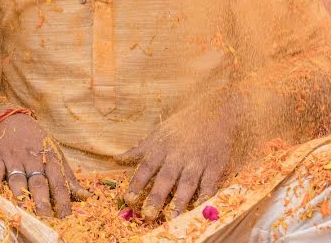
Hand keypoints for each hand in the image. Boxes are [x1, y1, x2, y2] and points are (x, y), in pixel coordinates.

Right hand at [0, 113, 88, 217]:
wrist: (16, 119)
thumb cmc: (40, 142)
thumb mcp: (57, 155)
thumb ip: (69, 178)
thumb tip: (86, 197)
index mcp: (51, 159)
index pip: (59, 182)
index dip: (63, 199)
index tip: (65, 216)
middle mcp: (33, 158)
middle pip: (38, 181)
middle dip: (41, 200)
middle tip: (44, 217)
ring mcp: (15, 157)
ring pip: (17, 177)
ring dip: (20, 192)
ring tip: (22, 207)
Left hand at [115, 105, 236, 220]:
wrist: (213, 112)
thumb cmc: (181, 125)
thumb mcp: (157, 133)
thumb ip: (138, 149)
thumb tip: (116, 159)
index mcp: (161, 148)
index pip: (146, 168)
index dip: (137, 183)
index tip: (128, 199)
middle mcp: (177, 156)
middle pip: (165, 178)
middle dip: (156, 197)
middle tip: (147, 214)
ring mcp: (196, 161)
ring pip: (187, 184)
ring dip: (180, 202)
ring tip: (174, 219)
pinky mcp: (214, 166)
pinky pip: (209, 184)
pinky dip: (205, 196)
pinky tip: (200, 209)